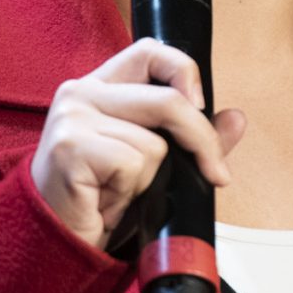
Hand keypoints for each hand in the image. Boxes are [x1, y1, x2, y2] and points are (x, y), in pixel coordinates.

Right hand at [30, 38, 248, 250]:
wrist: (56, 240)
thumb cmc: (99, 198)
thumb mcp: (152, 162)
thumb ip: (192, 137)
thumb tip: (236, 118)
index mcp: (100, 86)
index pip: (150, 52)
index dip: (184, 72)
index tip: (201, 108)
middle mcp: (81, 93)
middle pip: (167, 101)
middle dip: (200, 141)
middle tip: (213, 172)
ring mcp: (72, 118)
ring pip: (153, 143)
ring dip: (149, 179)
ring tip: (119, 191)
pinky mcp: (70, 147)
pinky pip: (133, 164)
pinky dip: (130, 192)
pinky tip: (106, 201)